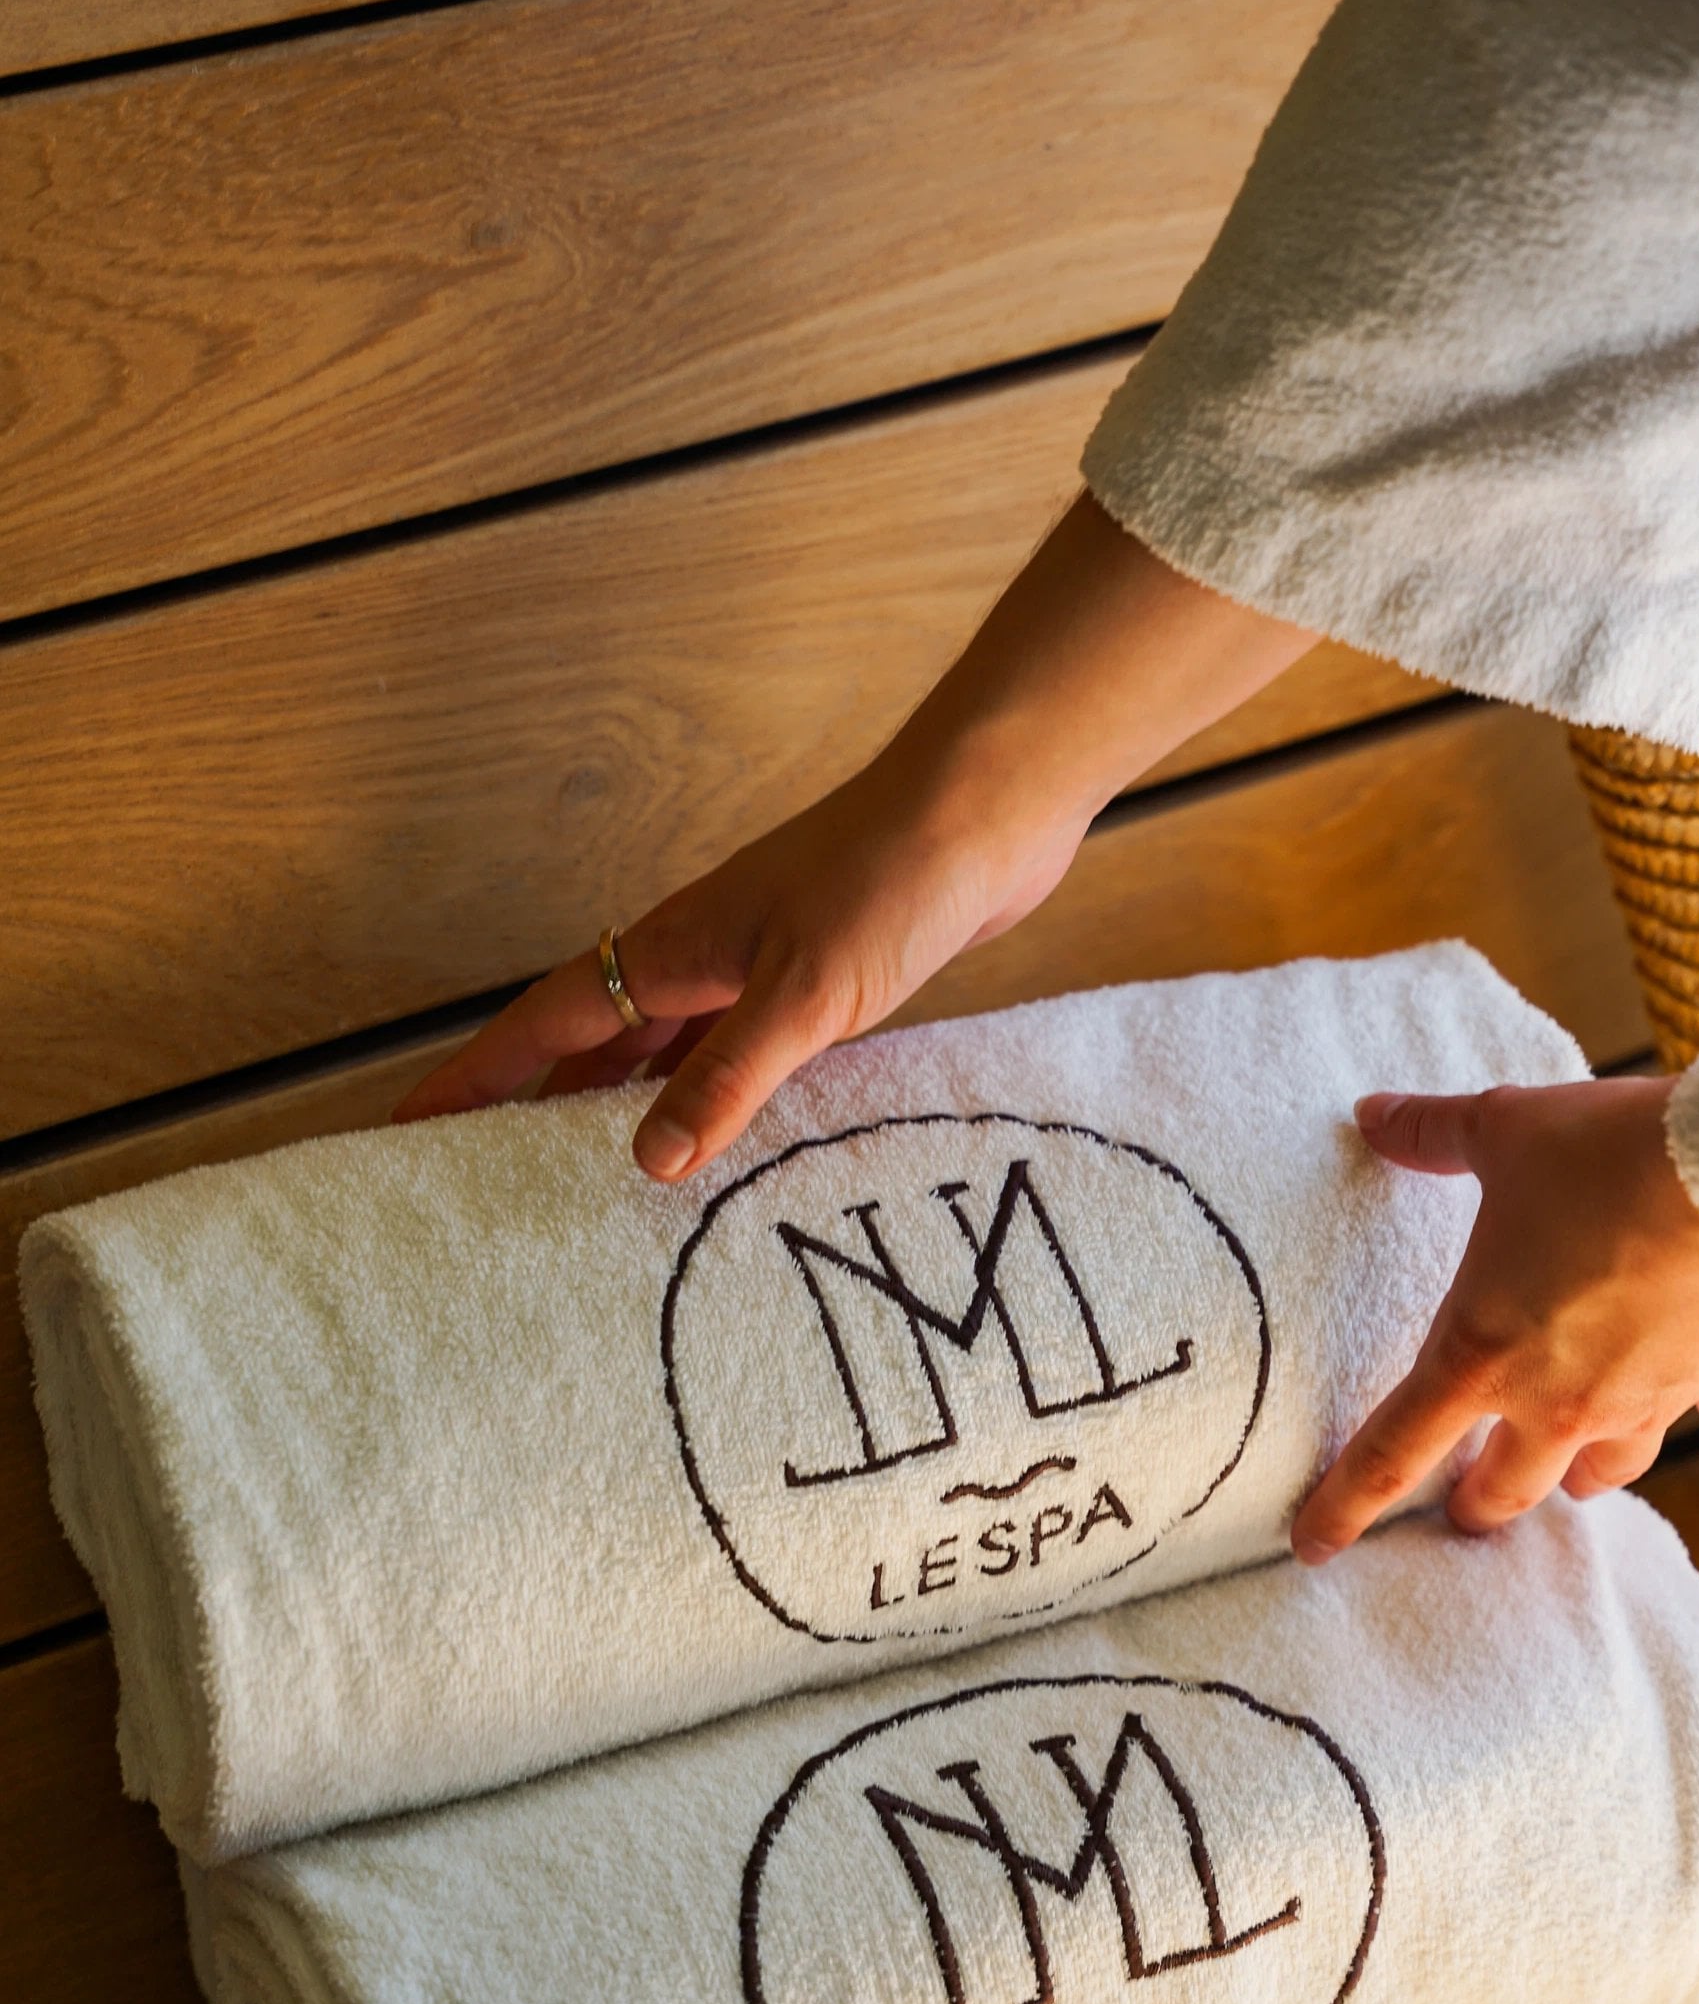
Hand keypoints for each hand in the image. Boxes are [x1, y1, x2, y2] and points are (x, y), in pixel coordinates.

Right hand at [393, 496, 1313, 1175]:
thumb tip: (647, 1162)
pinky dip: (711, 1101)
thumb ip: (727, 1080)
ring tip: (586, 1193)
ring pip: (660, 1054)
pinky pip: (734, 1055)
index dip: (474, 1083)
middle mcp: (697, 957)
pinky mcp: (815, 980)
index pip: (541, 1026)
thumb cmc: (894, 878)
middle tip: (481, 1184)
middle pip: (586, 1046)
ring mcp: (754, 967)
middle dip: (529, 1110)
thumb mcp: (804, 996)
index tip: (405, 1130)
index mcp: (670, 951)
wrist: (987, 810)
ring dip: (621, 1113)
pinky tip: (717, 1147)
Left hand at [1291, 1074, 1698, 1562]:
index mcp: (1479, 1354)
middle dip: (1476, 1506)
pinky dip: (1689, 1410)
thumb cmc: (1609, 1156)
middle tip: (1461, 1508)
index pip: (1389, 1455)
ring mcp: (1638, 1400)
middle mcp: (1555, 1401)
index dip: (1342, 1508)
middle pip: (1502, 1492)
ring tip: (1568, 1472)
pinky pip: (1697, 1415)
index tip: (1310, 1548)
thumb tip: (1371, 1113)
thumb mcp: (1504, 1130)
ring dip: (1576, 1479)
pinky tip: (1696, 1399)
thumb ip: (1430, 1133)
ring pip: (1601, 1474)